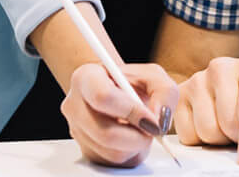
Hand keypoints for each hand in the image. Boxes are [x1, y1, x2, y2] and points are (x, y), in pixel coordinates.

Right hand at [61, 61, 177, 166]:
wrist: (115, 90)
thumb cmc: (132, 81)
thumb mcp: (152, 75)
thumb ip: (163, 91)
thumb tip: (159, 120)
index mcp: (86, 77)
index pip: (103, 97)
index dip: (131, 111)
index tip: (151, 118)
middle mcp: (74, 105)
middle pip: (105, 133)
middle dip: (138, 137)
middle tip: (153, 129)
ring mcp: (77, 130)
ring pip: (111, 152)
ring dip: (136, 146)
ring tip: (141, 129)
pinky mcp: (85, 150)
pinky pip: (113, 162)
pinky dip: (130, 153)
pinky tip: (132, 136)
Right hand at [175, 53, 238, 164]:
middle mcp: (223, 66)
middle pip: (226, 120)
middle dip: (238, 138)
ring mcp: (199, 78)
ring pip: (205, 128)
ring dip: (220, 140)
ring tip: (230, 128)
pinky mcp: (180, 95)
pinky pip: (186, 133)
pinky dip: (201, 140)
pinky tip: (213, 126)